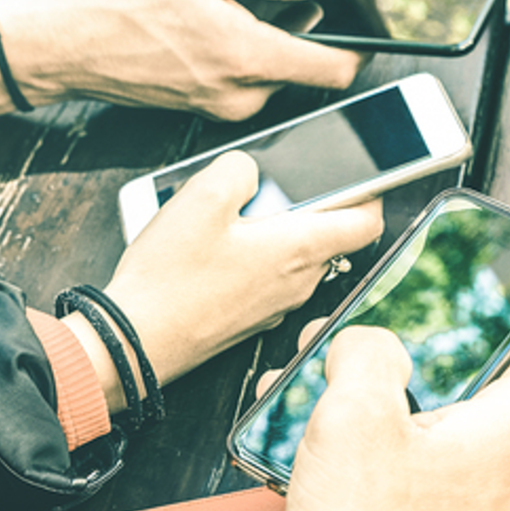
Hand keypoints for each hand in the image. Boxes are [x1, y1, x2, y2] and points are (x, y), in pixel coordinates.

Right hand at [3, 0, 360, 120]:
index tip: (363, 27)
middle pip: (304, 69)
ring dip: (263, 43)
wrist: (66, 46)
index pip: (335, 70)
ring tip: (218, 12)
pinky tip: (201, 31)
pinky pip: (243, 82)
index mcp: (248, 58)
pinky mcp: (204, 108)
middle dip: (298, 34)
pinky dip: (237, 56)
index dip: (357, 48)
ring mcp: (222, 107)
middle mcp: (241, 95)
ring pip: (272, 74)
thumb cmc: (122, 4)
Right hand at [81, 151, 383, 405]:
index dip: (372, 194)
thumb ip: (239, 169)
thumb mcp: (200, 198)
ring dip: (282, 231)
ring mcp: (278, 304)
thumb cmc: (170, 278)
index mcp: (300, 249)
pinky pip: (272, 278)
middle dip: (315, 207)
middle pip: (333, 237)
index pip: (368, 223)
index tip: (361, 177)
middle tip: (278, 188)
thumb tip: (253, 170)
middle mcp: (300, 281)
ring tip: (237, 214)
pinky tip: (219, 246)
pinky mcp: (254, 317)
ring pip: (300, 257)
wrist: (137, 341)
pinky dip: (259, 257)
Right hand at [280, 325, 509, 510]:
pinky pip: (437, 486)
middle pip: (491, 393)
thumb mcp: (351, 418)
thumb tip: (372, 342)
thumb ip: (366, 354)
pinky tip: (336, 464)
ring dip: (399, 416)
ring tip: (336, 407)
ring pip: (456, 441)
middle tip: (375, 356)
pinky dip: (394, 463)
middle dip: (427, 366)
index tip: (476, 305)